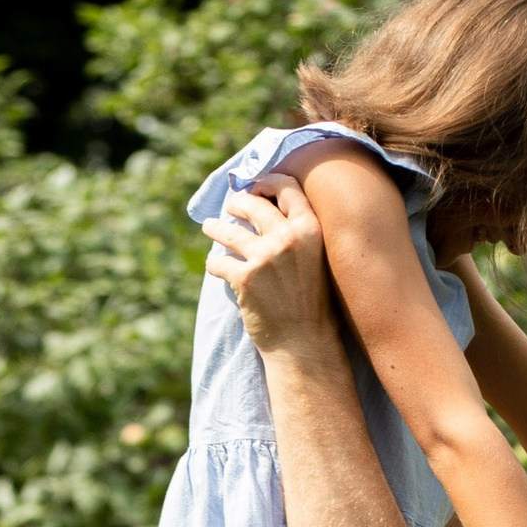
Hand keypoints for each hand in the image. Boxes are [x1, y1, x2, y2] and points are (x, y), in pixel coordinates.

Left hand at [205, 178, 344, 364]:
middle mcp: (287, 238)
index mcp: (310, 230)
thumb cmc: (312, 304)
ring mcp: (264, 257)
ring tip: (209, 227)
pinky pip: (218, 262)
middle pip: (253, 204)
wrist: (304, 344)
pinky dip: (215, 265)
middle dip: (237, 203)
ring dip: (215, 228)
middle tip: (231, 207)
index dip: (267, 183)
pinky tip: (215, 268)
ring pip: (227, 231)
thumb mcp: (317, 259)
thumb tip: (268, 206)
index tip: (256, 188)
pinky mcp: (244, 278)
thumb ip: (298, 233)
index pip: (286, 188)